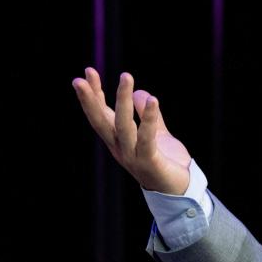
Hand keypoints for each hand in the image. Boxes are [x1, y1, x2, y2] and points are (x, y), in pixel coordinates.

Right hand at [72, 67, 190, 193]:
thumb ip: (149, 115)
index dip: (94, 94)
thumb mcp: (156, 133)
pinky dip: (148, 119)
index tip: (88, 71)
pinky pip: (146, 138)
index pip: (102, 114)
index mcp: (118, 140)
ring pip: (123, 125)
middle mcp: (120, 148)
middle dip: (91, 99)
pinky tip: (152, 100)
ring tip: (126, 76)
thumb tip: (140, 93)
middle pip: (101, 121)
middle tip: (83, 77)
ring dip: (122, 100)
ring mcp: (132, 156)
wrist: (179, 190)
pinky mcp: (148, 162)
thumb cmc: (166, 162)